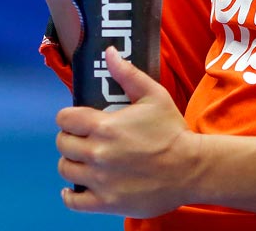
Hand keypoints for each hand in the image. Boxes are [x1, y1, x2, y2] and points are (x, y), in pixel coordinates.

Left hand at [56, 47, 198, 217]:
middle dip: (69, 139)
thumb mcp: (154, 95)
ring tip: (82, 161)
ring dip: (71, 164)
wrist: (192, 169)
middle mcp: (97, 153)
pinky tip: (75, 188)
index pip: (65, 119)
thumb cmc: (172, 131)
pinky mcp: (107, 202)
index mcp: (104, 125)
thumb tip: (109, 52)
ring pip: (66, 170)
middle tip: (81, 140)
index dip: (68, 118)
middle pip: (62, 144)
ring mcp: (100, 179)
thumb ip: (128, 74)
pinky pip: (74, 202)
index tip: (77, 121)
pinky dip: (70, 195)